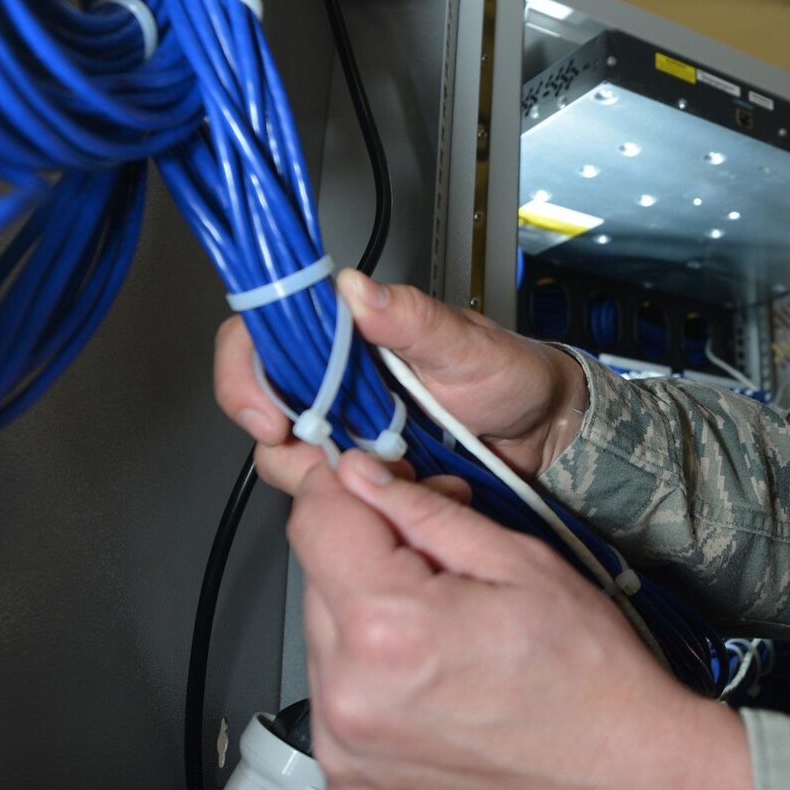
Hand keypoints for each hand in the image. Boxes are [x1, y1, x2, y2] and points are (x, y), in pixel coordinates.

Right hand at [213, 269, 587, 493]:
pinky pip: (331, 492)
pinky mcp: (361, 470)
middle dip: (286, 441)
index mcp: (348, 329)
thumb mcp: (468, 345)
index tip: (268, 418)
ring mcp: (345, 425)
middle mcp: (335, 375)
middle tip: (337, 459)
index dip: (245, 374)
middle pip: (262, 403)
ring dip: (329, 476)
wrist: (544, 434)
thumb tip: (354, 289)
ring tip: (394, 468)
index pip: (261, 335)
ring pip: (290, 456)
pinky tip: (404, 487)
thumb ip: (413, 318)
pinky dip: (359, 500)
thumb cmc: (510, 375)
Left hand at [288, 450, 770, 789]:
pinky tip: (434, 686)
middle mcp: (351, 698)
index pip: (315, 520)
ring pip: (326, 642)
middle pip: (318, 579)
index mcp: (389, 628)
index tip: (375, 484)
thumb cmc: (592, 684)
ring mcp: (346, 753)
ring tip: (448, 638)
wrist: (624, 784)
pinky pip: (336, 705)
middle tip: (444, 568)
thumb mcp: (522, 563)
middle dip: (370, 556)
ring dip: (369, 624)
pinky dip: (372, 685)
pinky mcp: (354, 788)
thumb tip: (366, 477)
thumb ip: (427, 513)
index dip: (346, 486)